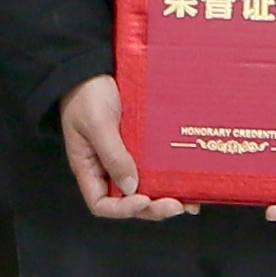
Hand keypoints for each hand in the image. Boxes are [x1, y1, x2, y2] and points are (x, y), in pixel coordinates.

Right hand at [58, 75, 192, 220]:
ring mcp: (126, 158)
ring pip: (145, 189)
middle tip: (176, 205)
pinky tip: (189, 182)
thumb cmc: (86, 94)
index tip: (142, 198)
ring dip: (165, 199)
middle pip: (128, 201)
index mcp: (89, 168)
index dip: (122, 209)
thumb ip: (113, 154)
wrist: (93, 66)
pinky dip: (170, 178)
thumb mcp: (97, 123)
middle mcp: (107, 169)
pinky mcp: (140, 146)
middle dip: (152, 208)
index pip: (101, 203)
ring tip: (189, 202)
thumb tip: (131, 187)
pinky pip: (155, 168)